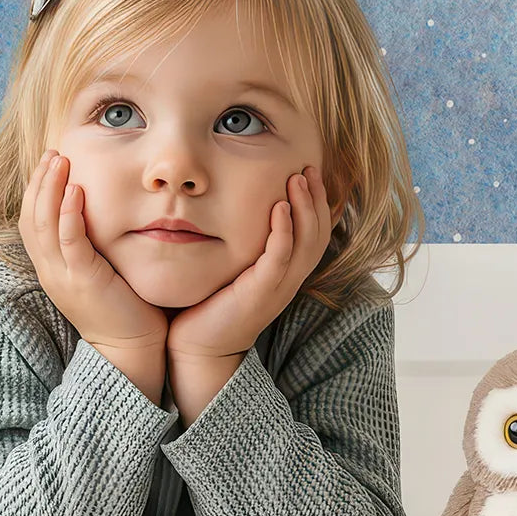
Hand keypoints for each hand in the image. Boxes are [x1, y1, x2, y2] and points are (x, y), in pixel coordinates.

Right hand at [19, 149, 169, 352]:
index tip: (49, 163)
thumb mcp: (97, 270)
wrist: (129, 350)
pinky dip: (69, 213)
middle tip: (52, 153)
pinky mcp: (82, 280)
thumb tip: (97, 210)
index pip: (30, 221)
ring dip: (49, 189)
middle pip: (30, 217)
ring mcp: (62, 276)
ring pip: (43, 225)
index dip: (36, 189)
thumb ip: (90, 244)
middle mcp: (49, 270)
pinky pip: (69, 241)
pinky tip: (75, 190)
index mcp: (50, 267)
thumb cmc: (121, 307)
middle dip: (39, 181)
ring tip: (59, 161)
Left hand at [165, 165, 334, 359]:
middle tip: (310, 168)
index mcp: (286, 273)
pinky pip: (280, 259)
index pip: (316, 234)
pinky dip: (283, 232)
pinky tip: (279, 208)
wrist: (197, 348)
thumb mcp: (233, 268)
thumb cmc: (210, 304)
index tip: (310, 171)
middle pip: (318, 235)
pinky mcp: (259, 294)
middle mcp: (288, 280)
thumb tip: (233, 204)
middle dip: (317, 198)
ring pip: (306, 244)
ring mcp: (277, 288)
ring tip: (298, 179)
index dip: (318, 202)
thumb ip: (243, 242)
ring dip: (305, 208)